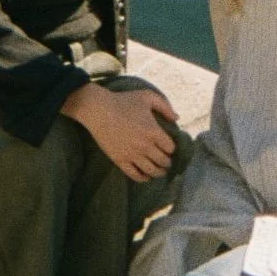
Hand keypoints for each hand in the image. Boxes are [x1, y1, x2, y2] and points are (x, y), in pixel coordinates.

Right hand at [61, 84, 178, 181]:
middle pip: (163, 161)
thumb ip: (165, 106)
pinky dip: (143, 178)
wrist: (99, 110)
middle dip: (167, 162)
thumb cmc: (124, 101)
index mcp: (153, 131)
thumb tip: (177, 118)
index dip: (172, 148)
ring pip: (151, 170)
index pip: (170, 147)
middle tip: (168, 161)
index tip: (170, 148)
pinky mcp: (120, 160)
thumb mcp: (147, 97)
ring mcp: (132, 155)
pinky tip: (146, 177)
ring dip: (159, 172)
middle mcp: (145, 146)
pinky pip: (134, 175)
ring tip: (161, 171)